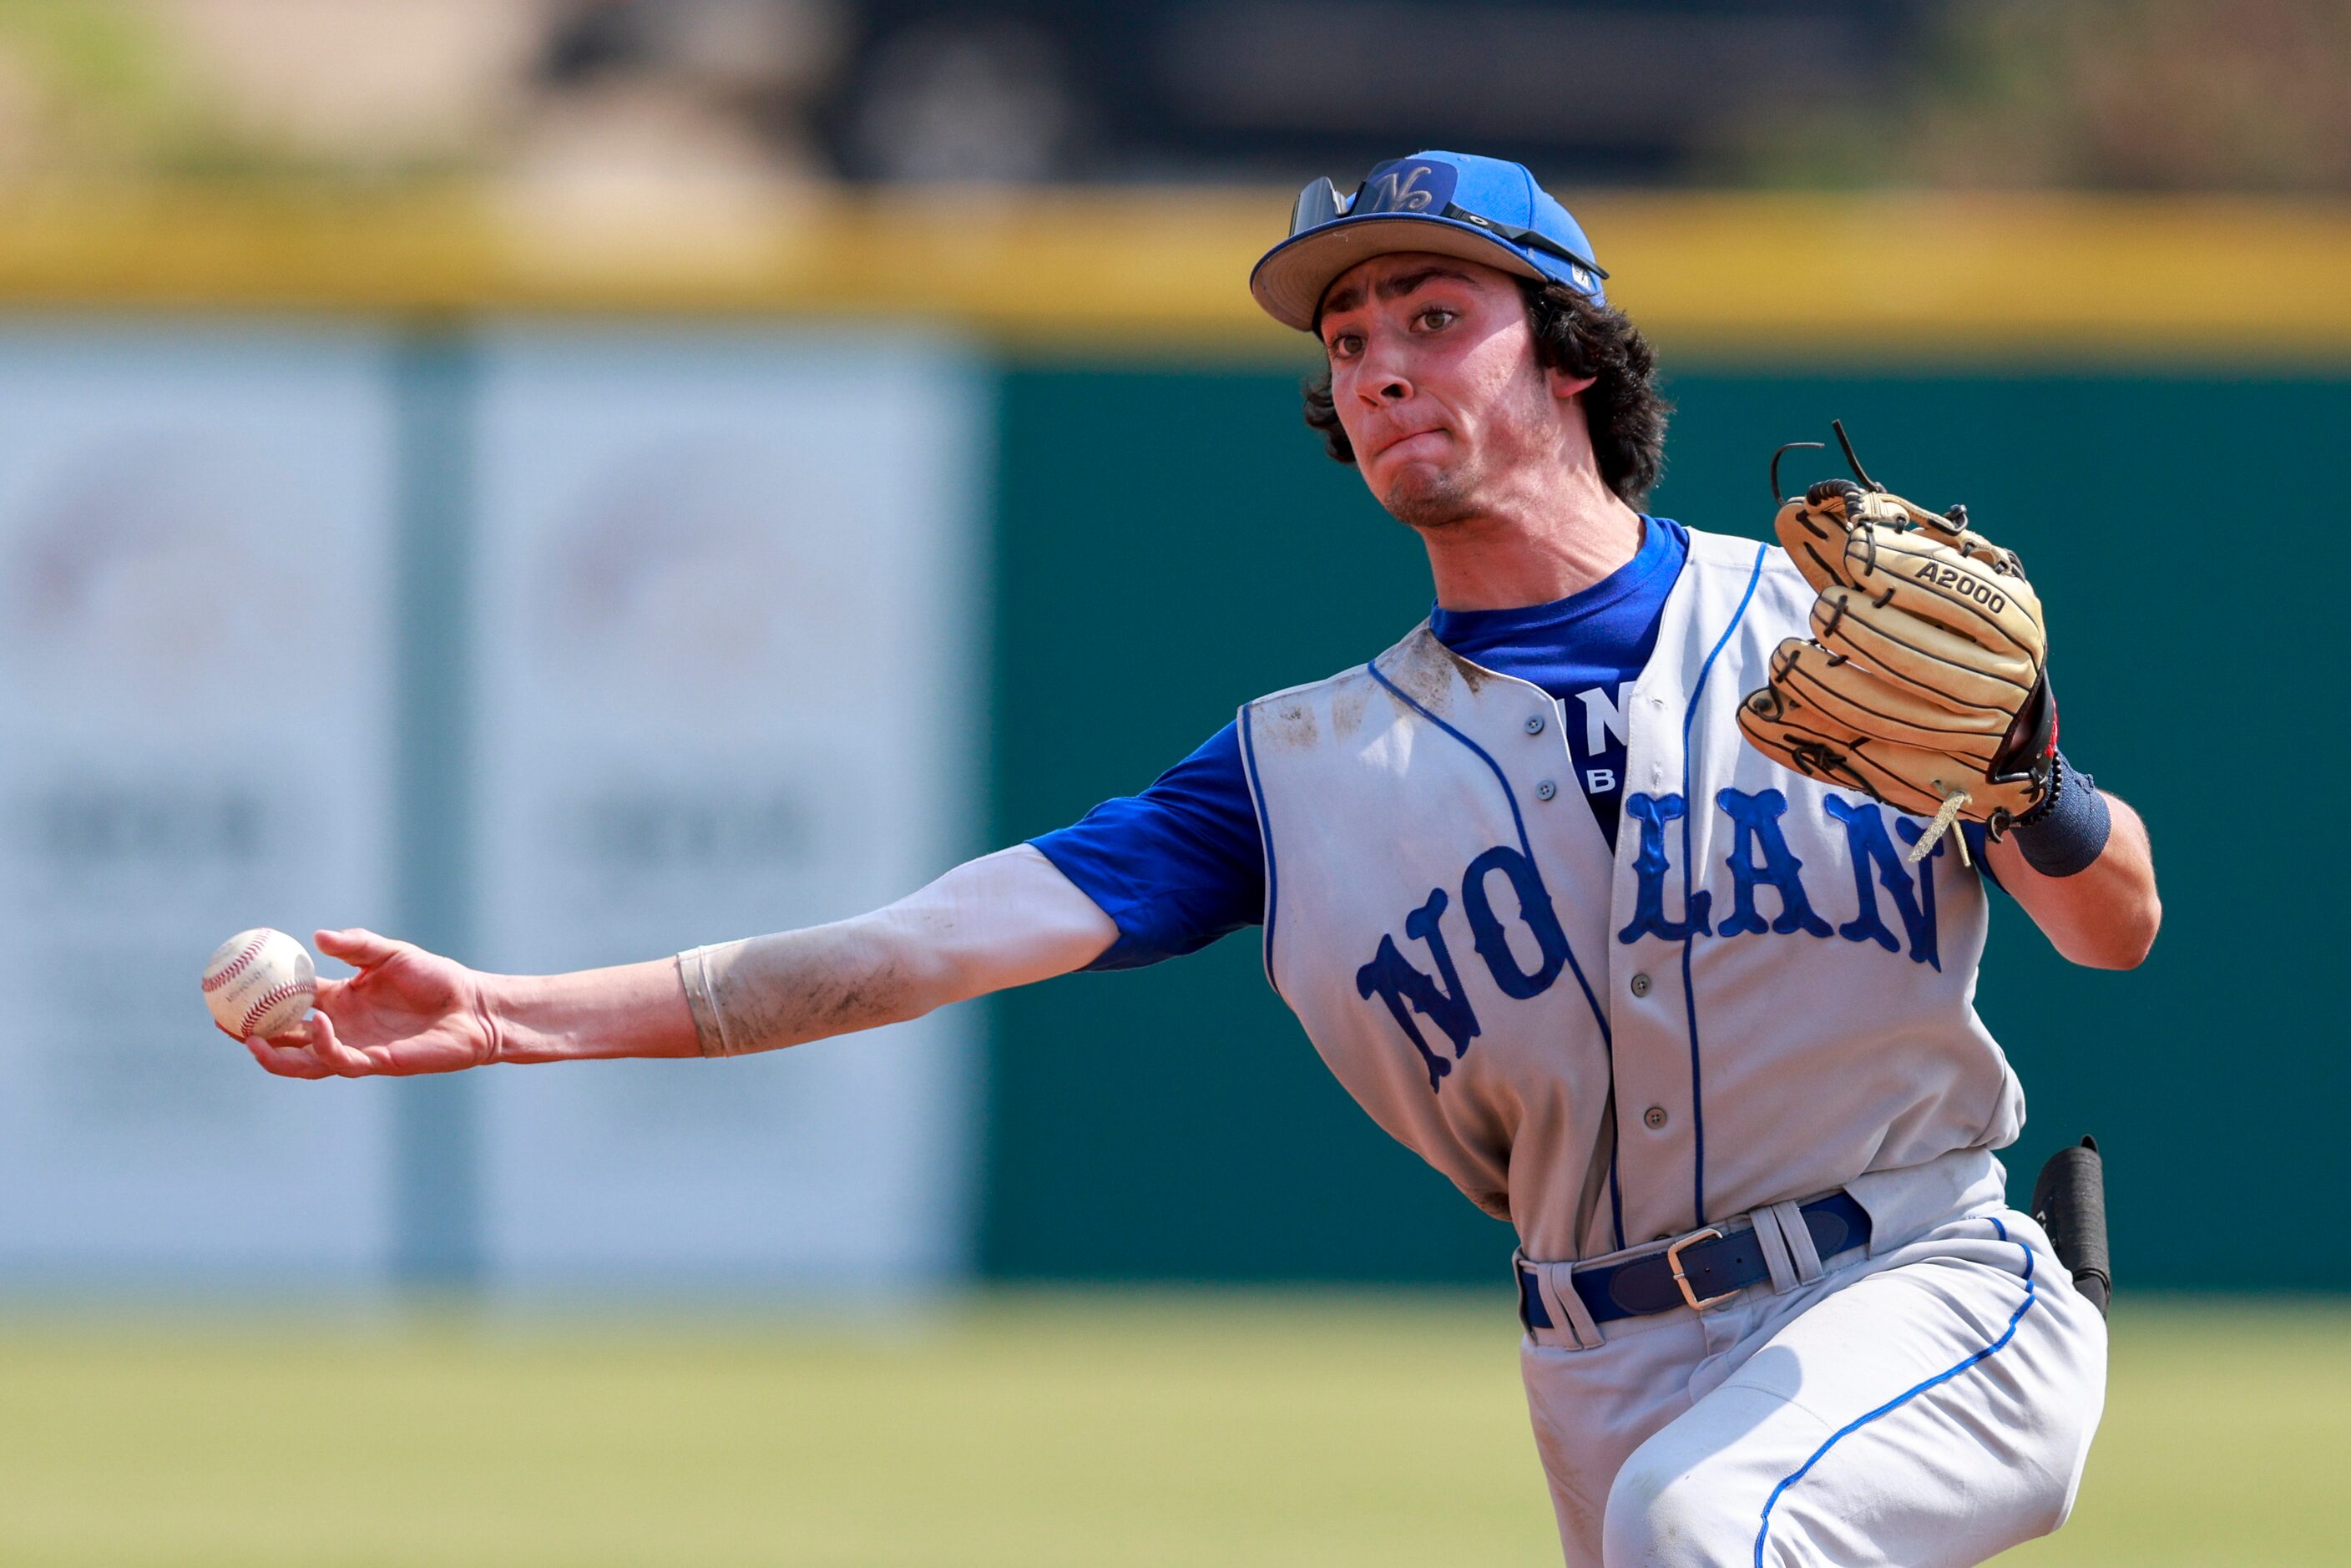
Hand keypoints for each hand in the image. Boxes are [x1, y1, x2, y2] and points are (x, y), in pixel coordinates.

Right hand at [244, 929, 499, 1078]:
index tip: (227, 992)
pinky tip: (316, 1023)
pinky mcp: (376, 1063)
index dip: (256, 1002)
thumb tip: (317, 937)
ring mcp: (356, 1048)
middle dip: (252, 1036)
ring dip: (276, 1055)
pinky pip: (339, 1060)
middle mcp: (341, 1028)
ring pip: (303, 1061)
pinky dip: (322, 1045)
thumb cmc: (436, 979)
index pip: (287, 1004)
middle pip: (285, 1040)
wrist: (474, 1005)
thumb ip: (357, 945)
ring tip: (252, 1040)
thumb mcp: (392, 953)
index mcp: (339, 1001)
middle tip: (224, 1024)